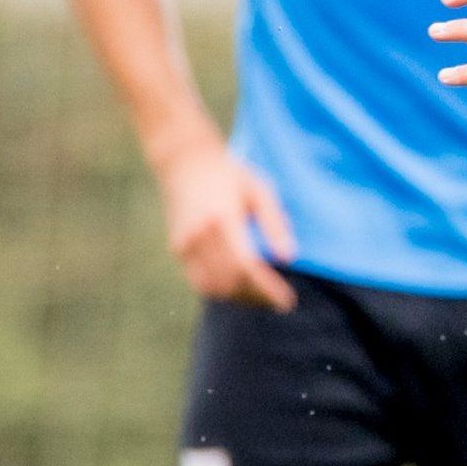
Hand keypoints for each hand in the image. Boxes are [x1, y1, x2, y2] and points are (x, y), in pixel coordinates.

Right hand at [158, 142, 297, 310]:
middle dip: (257, 298)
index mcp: (222, 219)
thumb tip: (289, 258)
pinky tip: (242, 290)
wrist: (185, 162)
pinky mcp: (178, 248)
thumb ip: (275, 224)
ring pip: (213, 287)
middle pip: (230, 281)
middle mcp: (199, 235)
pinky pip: (199, 280)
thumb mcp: (261, 191)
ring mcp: (184, 244)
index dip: (266, 289)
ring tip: (264, 299)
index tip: (286, 300)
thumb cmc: (230, 175)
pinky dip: (222, 290)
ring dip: (240, 298)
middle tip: (280, 303)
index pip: (245, 266)